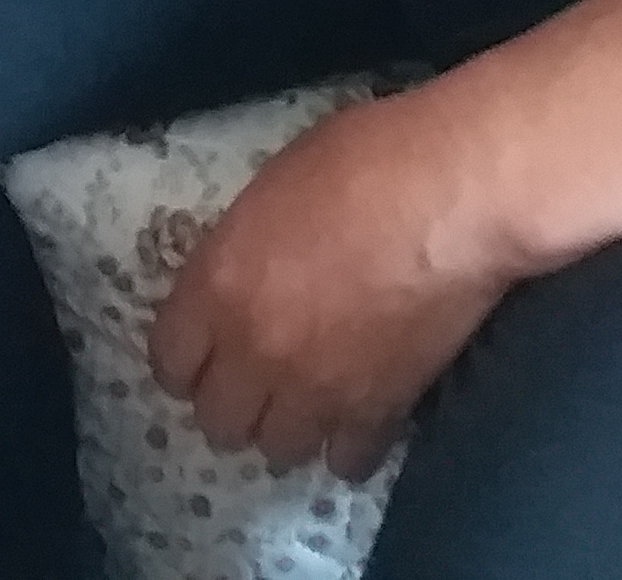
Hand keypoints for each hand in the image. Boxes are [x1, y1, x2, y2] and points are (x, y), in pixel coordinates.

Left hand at [146, 87, 515, 477]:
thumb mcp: (271, 188)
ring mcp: (316, 388)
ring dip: (289, 428)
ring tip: (310, 400)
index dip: (186, 362)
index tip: (207, 355)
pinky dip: (349, 446)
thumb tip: (245, 278)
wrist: (453, 194)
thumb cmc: (364, 160)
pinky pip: (346, 461)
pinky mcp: (378, 410)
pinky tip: (359, 416)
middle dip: (235, 402)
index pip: (168, 361)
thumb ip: (243, 250)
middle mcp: (255, 349)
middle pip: (218, 420)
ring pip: (277, 450)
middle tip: (260, 380)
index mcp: (218, 284)